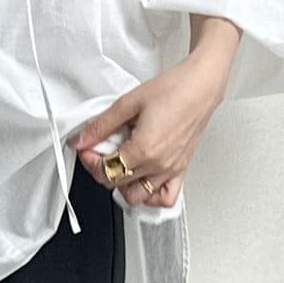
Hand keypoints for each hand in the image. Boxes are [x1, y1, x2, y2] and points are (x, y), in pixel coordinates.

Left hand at [67, 45, 228, 207]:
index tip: (88, 148)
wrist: (201, 85)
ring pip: (138, 196)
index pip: (106, 170)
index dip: (90, 161)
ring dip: (123, 185)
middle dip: (102, 169)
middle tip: (101, 151)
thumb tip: (82, 139)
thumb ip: (102, 125)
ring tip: (121, 165)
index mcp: (144, 150)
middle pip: (117, 183)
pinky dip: (152, 196)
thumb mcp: (128, 103)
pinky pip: (165, 197)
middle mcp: (158, 165)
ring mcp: (170, 170)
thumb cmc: (174, 89)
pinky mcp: (181, 169)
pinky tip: (142, 180)